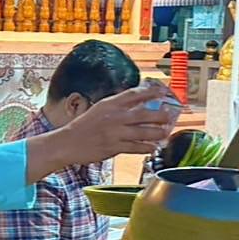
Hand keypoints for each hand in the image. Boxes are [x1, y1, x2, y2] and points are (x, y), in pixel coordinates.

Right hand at [65, 84, 179, 163]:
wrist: (68, 142)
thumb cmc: (83, 126)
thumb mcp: (99, 109)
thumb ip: (116, 106)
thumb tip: (136, 103)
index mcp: (110, 104)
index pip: (134, 94)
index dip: (151, 92)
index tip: (163, 92)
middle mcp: (114, 117)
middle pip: (143, 114)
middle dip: (160, 115)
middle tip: (170, 116)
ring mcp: (115, 133)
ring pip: (142, 132)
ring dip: (157, 132)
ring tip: (165, 132)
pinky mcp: (114, 147)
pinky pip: (135, 147)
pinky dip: (146, 147)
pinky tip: (153, 147)